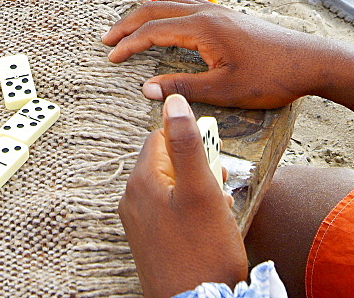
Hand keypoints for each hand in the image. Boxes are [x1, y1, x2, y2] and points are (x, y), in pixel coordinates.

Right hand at [104, 0, 315, 108]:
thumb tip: (146, 89)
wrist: (308, 60)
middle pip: (155, 9)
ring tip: (127, 29)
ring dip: (144, 15)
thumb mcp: (225, 89)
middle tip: (107, 39)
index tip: (111, 58)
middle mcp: (205, 11)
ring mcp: (216, 10)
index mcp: (202, 27)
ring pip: (169, 3)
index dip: (129, 44)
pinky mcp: (224, 15)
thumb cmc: (269, 77)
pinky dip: (163, 11)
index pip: (153, 30)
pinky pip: (184, 5)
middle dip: (128, 24)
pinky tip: (163, 23)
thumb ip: (183, 87)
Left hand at [119, 95, 246, 297]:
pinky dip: (189, 210)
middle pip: (165, 163)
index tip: (213, 158)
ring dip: (196, 190)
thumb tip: (172, 100)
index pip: (161, 138)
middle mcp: (132, 200)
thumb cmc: (203, 253)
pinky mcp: (148, 243)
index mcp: (141, 181)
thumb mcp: (201, 190)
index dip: (190, 142)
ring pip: (169, 188)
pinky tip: (210, 225)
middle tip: (220, 183)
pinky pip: (167, 212)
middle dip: (195, 167)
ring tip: (219, 206)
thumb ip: (186, 143)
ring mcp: (138, 224)